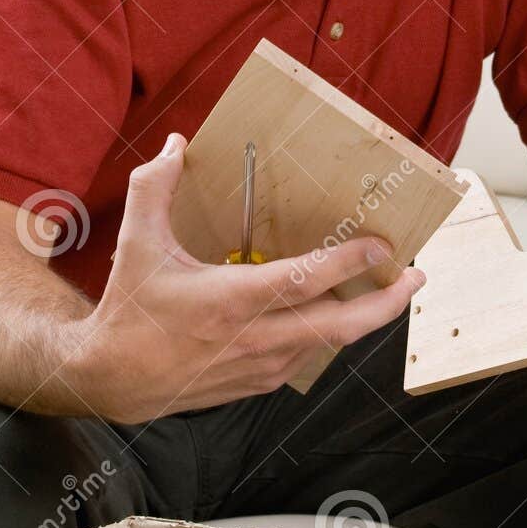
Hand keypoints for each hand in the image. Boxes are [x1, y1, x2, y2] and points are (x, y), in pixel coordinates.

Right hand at [71, 132, 424, 422]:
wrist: (110, 380)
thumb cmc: (127, 309)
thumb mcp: (136, 242)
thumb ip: (155, 187)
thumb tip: (174, 143)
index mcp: (232, 300)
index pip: (307, 280)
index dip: (350, 261)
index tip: (380, 243)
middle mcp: (255, 338)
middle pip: (341, 326)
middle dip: (388, 302)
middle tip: (416, 276)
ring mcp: (260, 366)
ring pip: (328, 344)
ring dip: (362, 318)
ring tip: (387, 289)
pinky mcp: (257, 384)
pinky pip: (306, 357)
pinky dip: (326, 335)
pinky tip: (333, 315)